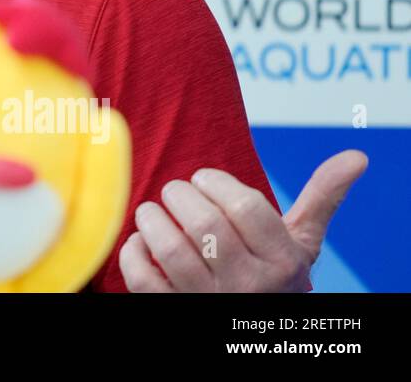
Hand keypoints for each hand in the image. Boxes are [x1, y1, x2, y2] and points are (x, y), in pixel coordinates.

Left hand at [119, 149, 367, 292]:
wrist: (256, 332)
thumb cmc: (273, 274)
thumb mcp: (301, 243)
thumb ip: (320, 199)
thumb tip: (356, 156)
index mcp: (281, 262)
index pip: (246, 209)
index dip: (216, 182)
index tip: (203, 179)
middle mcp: (249, 285)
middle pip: (205, 226)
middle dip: (180, 195)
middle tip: (175, 191)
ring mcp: (209, 301)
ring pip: (171, 249)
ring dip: (151, 220)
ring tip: (153, 211)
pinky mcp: (173, 311)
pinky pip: (142, 278)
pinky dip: (132, 253)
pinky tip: (141, 242)